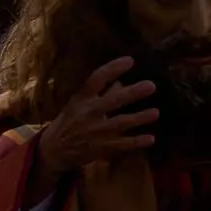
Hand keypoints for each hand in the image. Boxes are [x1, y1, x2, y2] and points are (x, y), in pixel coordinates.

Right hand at [37, 56, 157, 173]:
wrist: (54, 150)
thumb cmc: (69, 121)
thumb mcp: (79, 103)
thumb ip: (100, 93)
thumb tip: (121, 82)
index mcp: (82, 98)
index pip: (97, 78)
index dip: (113, 68)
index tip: (130, 60)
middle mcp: (89, 113)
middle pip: (114, 101)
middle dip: (133, 93)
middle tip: (151, 86)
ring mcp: (96, 132)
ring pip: (121, 123)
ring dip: (139, 118)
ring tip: (156, 112)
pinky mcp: (101, 148)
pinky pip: (122, 145)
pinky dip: (137, 142)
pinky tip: (151, 139)